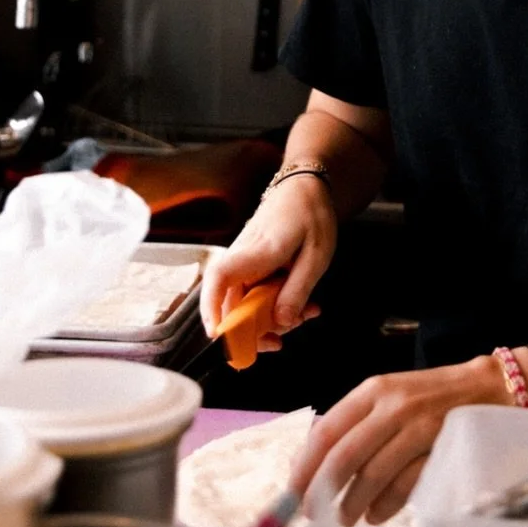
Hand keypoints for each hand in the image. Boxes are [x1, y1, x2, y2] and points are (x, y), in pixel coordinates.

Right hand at [200, 176, 336, 343]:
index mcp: (256, 251)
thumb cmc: (310, 215)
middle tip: (281, 339)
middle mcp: (242, 258)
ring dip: (271, 320)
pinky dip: (276, 306)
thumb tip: (280, 323)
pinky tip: (303, 306)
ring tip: (305, 315)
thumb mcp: (316, 256)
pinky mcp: (251, 268)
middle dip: (253, 331)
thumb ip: (298, 290)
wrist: (304, 187)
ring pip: (244, 305)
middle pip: (230, 304)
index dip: (211, 308)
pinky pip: (255, 295)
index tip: (217, 334)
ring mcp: (244, 264)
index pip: (219, 277)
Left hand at [290, 355, 511, 525]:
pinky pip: (405, 485)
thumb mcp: (391, 397)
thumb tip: (311, 466)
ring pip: (373, 474)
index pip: (328, 430)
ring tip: (345, 519)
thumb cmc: (430, 397)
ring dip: (353, 504)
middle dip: (323, 491)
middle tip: (312, 515)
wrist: (490, 387)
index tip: (292, 492)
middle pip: (345, 456)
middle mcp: (394, 406)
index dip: (305, 465)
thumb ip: (356, 424)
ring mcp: (420, 427)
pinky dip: (385, 506)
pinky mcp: (442, 449)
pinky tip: (376, 515)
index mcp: (374, 390)